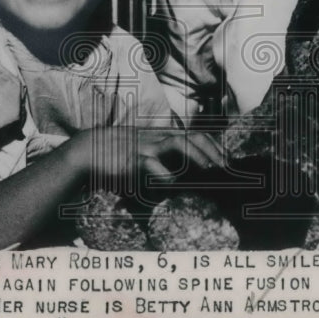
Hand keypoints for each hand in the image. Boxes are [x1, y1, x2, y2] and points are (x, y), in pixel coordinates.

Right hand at [73, 127, 223, 182]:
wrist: (91, 148)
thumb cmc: (120, 153)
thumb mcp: (145, 152)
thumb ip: (163, 160)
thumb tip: (182, 178)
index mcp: (162, 135)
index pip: (195, 135)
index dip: (213, 146)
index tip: (227, 160)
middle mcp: (157, 137)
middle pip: (191, 136)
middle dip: (211, 150)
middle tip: (224, 167)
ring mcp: (146, 146)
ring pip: (176, 142)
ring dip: (195, 155)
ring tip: (208, 168)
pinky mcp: (132, 158)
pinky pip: (151, 163)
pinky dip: (163, 173)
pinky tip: (172, 182)